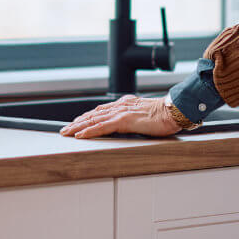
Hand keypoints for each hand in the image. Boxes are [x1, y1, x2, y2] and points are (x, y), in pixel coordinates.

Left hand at [60, 95, 180, 138]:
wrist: (174, 111)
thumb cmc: (164, 115)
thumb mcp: (146, 115)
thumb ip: (135, 118)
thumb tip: (131, 125)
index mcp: (126, 104)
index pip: (101, 111)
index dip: (87, 117)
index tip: (77, 122)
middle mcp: (121, 106)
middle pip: (93, 114)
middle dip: (77, 122)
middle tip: (64, 130)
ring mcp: (121, 112)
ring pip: (94, 120)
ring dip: (78, 127)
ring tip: (66, 133)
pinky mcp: (123, 120)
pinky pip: (102, 127)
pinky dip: (89, 131)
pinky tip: (80, 135)